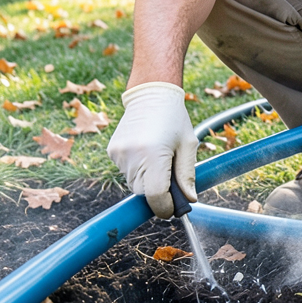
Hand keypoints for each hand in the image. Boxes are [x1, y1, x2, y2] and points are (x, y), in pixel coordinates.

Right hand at [107, 82, 197, 217]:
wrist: (151, 94)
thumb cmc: (174, 119)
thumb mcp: (188, 145)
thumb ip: (187, 175)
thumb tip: (189, 200)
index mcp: (154, 154)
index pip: (156, 196)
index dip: (166, 207)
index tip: (174, 208)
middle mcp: (132, 156)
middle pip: (144, 193)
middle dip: (158, 193)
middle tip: (171, 178)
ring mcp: (119, 154)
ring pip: (134, 184)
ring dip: (147, 180)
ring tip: (158, 157)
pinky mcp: (112, 151)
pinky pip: (126, 171)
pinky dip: (137, 169)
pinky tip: (146, 150)